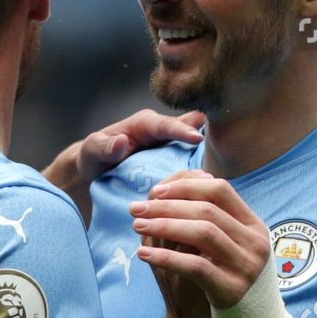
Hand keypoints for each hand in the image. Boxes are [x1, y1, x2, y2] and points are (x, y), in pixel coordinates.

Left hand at [42, 109, 203, 222]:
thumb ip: (105, 147)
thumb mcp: (94, 150)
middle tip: (223, 150)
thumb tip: (121, 141)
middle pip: (188, 134)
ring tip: (216, 180)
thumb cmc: (94, 156)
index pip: (166, 125)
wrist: (95, 169)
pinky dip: (195, 178)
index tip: (196, 138)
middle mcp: (163, 133)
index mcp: (146, 124)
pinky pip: (187, 168)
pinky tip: (208, 193)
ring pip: (192, 152)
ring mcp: (170, 149)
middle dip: (202, 143)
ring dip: (201, 164)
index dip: (181, 131)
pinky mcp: (172, 164)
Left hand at [130, 171, 270, 309]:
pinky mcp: (232, 291)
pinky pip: (196, 267)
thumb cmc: (217, 281)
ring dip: (164, 226)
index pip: (220, 190)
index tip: (155, 192)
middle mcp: (255, 243)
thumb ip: (199, 219)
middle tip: (136, 209)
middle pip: (208, 209)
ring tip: (137, 226)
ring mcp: (247, 267)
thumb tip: (161, 189)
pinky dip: (166, 258)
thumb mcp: (215, 247)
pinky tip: (143, 256)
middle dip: (167, 206)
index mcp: (253, 225)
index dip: (185, 186)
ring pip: (203, 233)